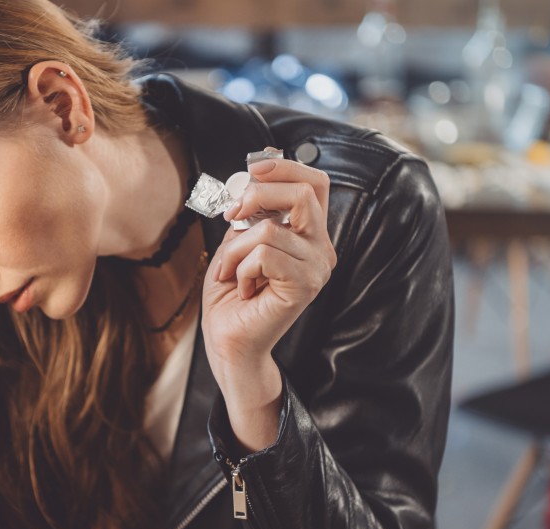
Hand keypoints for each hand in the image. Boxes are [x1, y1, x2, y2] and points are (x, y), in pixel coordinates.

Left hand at [202, 158, 336, 375]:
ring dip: (235, 250)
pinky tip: (244, 288)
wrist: (228, 341)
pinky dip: (241, 268)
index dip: (285, 166)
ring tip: (231, 273)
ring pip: (269, 229)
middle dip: (257, 195)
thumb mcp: (237, 242)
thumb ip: (251, 214)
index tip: (253, 169)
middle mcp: (321, 250)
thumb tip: (251, 180)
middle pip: (302, 193)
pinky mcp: (305, 286)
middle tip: (232, 215)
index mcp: (310, 235)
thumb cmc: (232, 294)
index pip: (314, 184)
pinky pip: (264, 254)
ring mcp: (317, 269)